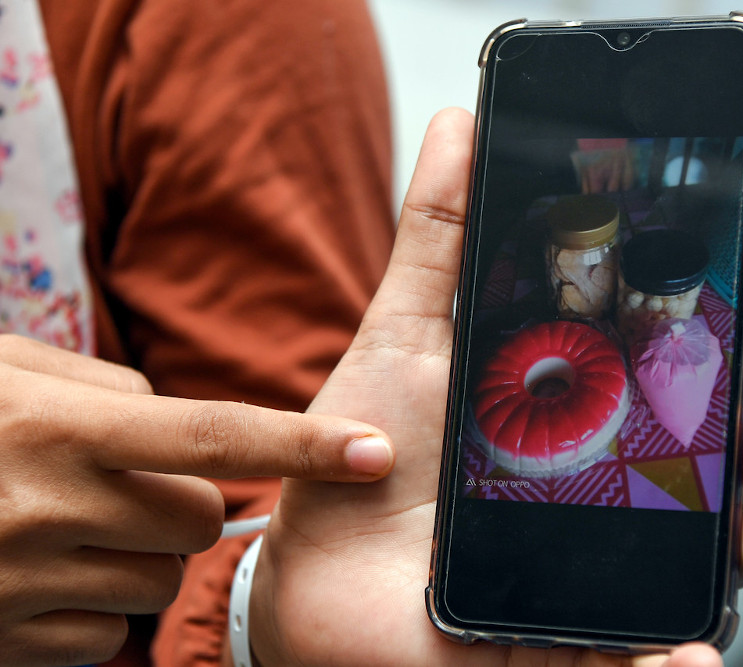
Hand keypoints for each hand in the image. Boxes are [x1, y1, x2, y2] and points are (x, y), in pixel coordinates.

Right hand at [0, 335, 393, 666]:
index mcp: (52, 426)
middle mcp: (42, 508)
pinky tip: (32, 578)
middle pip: (198, 517)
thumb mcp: (5, 376)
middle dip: (182, 503)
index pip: (211, 432)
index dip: (303, 443)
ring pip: (157, 582)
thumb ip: (101, 392)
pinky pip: (106, 639)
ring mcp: (20, 587)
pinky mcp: (7, 645)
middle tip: (118, 483)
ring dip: (134, 557)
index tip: (377, 450)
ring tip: (60, 526)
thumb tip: (182, 428)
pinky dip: (90, 610)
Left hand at [247, 108, 742, 666]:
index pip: (690, 360)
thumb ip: (440, 241)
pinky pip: (651, 658)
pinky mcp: (581, 645)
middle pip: (726, 457)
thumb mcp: (404, 342)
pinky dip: (682, 657)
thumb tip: (461, 126)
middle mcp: (616, 488)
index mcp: (588, 413)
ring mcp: (607, 569)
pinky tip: (690, 651)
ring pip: (718, 555)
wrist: (309, 579)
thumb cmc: (359, 466)